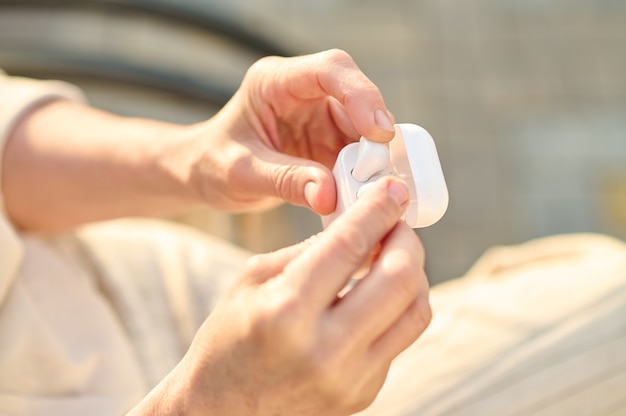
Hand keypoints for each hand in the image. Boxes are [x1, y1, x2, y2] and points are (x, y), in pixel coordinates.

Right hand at [131, 177, 431, 415]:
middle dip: (406, 238)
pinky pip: (400, 338)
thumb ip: (308, 251)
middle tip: (396, 223)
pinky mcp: (365, 393)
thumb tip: (360, 227)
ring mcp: (351, 378)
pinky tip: (377, 295)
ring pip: (415, 311)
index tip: (393, 190)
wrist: (221, 412)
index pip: (350, 245)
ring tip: (393, 257)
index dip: (378, 209)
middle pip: (400, 278)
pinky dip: (396, 307)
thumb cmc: (229, 339)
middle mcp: (325, 348)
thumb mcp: (253, 281)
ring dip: (412, 273)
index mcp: (286, 311)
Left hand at [180, 49, 395, 214]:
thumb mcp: (242, 174)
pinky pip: (357, 152)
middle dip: (372, 135)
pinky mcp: (328, 140)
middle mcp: (303, 92)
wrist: (205, 174)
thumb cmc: (213, 164)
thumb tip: (330, 196)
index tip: (379, 132)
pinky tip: (360, 194)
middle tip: (378, 175)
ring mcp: (319, 116)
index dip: (361, 95)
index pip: (330, 71)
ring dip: (370, 159)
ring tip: (367, 191)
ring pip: (363, 129)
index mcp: (275, 82)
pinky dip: (363, 174)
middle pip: (356, 99)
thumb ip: (285, 181)